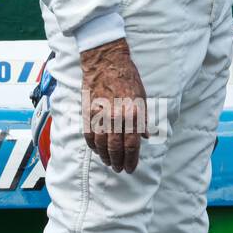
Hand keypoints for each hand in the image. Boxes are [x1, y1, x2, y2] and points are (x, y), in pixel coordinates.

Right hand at [79, 38, 149, 172]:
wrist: (106, 62)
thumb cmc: (127, 79)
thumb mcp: (142, 98)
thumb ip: (142, 120)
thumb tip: (145, 137)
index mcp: (132, 114)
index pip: (132, 146)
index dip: (132, 160)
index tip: (131, 168)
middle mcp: (115, 117)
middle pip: (115, 149)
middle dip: (118, 162)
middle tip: (119, 169)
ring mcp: (99, 115)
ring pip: (101, 145)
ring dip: (105, 157)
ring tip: (109, 162)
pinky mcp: (87, 112)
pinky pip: (89, 135)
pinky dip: (93, 146)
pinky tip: (97, 150)